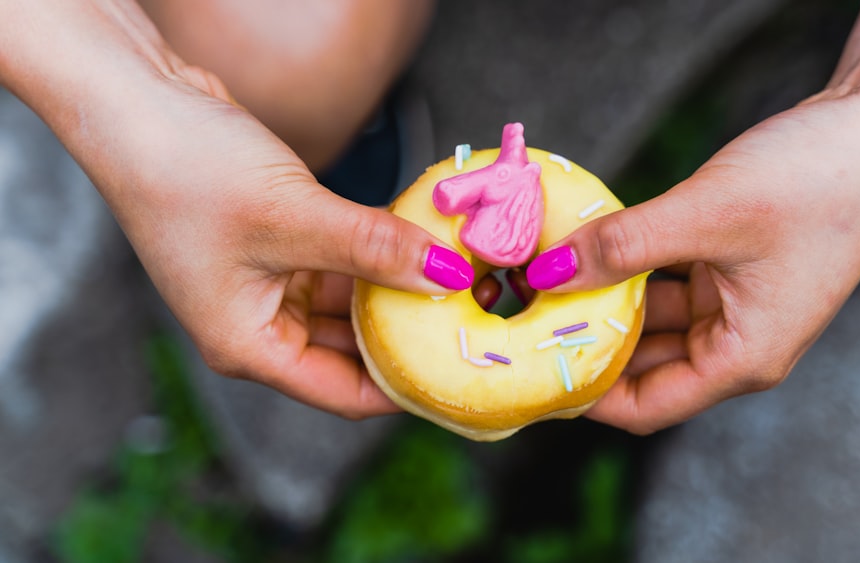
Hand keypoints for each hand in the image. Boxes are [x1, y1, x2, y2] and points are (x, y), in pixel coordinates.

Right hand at [0, 0, 478, 418]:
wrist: (138, 104)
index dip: (404, 389)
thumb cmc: (190, 171)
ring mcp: (268, 286)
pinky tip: (418, 243)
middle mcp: (257, 325)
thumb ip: (374, 250)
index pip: (343, 393)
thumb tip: (446, 275)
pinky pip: (342, 267)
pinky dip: (377, 257)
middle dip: (407, 334)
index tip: (460, 371)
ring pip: (350, 307)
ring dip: (396, 290)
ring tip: (456, 278)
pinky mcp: (280, 247)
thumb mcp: (294, 217)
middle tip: (471, 317)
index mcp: (247, 346)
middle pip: (350, 352)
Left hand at [523, 0, 859, 434]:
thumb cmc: (813, 183)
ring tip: (547, 285)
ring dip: (605, 305)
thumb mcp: (704, 215)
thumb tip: (549, 272)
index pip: (647, 407)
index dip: (585, 397)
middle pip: (645, 369)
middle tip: (526, 321)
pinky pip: (665, 285)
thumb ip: (624, 246)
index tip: (531, 371)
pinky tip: (590, 251)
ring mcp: (735, 306)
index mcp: (743, 359)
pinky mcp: (730, 270)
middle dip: (588, 346)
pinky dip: (629, 272)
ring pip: (651, 324)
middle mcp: (738, 344)